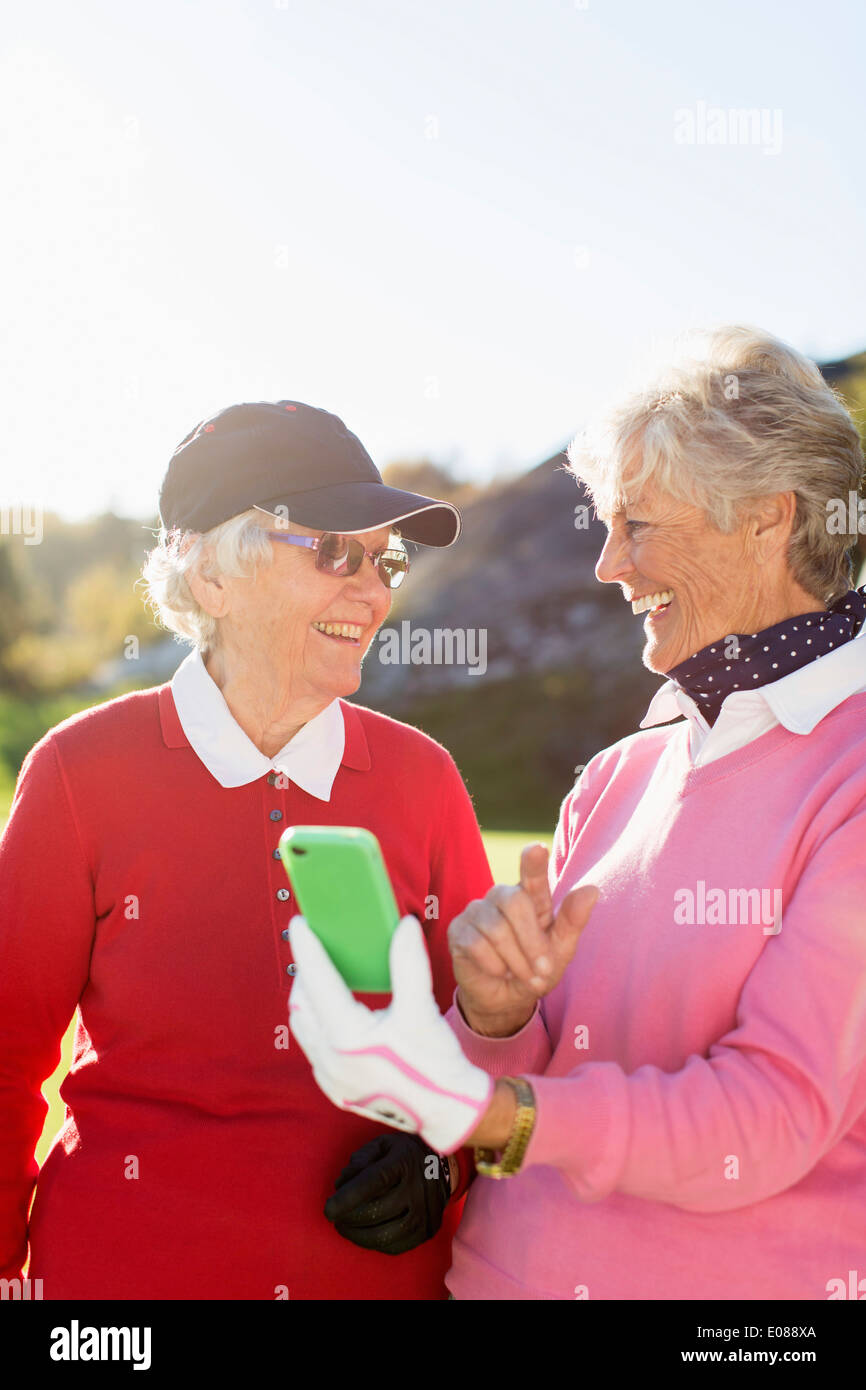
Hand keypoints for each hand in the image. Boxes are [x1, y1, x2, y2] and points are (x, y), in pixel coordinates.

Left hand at [289, 913, 493, 1152]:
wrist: (449, 1112)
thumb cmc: (436, 1063)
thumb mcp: (423, 1010)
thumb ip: (408, 964)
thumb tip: (404, 925)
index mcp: (348, 1038)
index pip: (318, 981)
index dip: (307, 948)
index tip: (299, 923)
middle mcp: (330, 1060)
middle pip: (301, 1003)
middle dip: (305, 972)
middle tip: (316, 948)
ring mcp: (330, 1078)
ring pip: (303, 1028)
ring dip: (309, 999)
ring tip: (324, 977)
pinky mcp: (336, 1089)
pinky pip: (314, 1049)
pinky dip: (318, 1024)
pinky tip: (336, 1013)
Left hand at [324, 1133, 450, 1254]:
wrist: (443, 1166)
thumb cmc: (404, 1154)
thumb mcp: (383, 1144)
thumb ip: (360, 1159)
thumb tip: (342, 1184)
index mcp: (403, 1163)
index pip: (373, 1182)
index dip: (347, 1198)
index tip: (328, 1209)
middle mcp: (417, 1189)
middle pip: (375, 1212)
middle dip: (347, 1219)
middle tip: (336, 1216)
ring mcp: (424, 1213)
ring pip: (383, 1236)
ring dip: (357, 1235)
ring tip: (345, 1227)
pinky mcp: (427, 1231)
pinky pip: (395, 1247)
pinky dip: (374, 1243)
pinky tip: (365, 1233)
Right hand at [448, 843, 598, 1036]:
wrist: (506, 999)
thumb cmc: (536, 968)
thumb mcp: (561, 950)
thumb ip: (573, 921)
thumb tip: (592, 890)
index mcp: (530, 896)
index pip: (532, 874)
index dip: (533, 863)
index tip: (537, 850)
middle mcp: (501, 896)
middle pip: (515, 903)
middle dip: (532, 943)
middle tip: (542, 972)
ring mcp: (477, 911)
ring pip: (496, 930)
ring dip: (516, 962)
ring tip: (523, 976)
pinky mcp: (458, 930)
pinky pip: (477, 945)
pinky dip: (495, 966)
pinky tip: (498, 971)